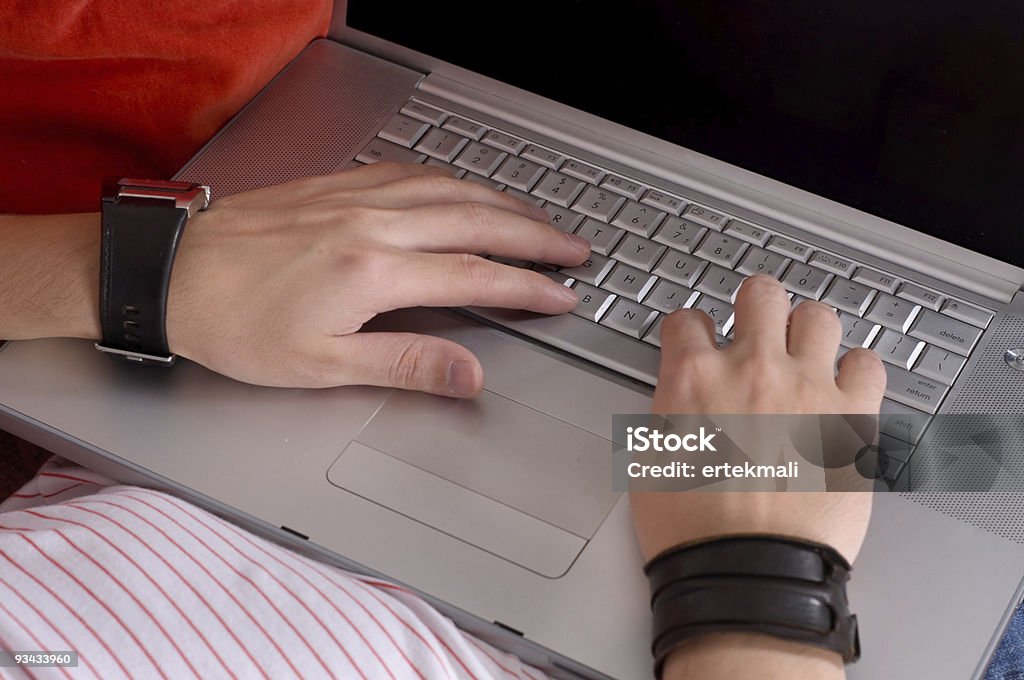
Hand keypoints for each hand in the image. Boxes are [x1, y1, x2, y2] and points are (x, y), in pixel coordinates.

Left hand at [165, 162, 589, 392]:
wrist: (170, 275)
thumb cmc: (234, 324)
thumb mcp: (321, 366)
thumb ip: (404, 366)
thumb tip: (468, 377)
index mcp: (373, 271)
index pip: (476, 277)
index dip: (527, 288)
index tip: (562, 296)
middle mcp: (372, 223)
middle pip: (477, 221)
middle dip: (535, 236)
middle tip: (574, 248)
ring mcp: (354, 197)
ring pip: (449, 189)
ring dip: (501, 202)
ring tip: (535, 219)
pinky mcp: (335, 186)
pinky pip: (410, 172)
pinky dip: (451, 180)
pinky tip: (459, 188)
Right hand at [631, 274, 885, 562]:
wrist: (745, 574)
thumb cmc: (694, 531)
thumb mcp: (650, 462)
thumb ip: (668, 413)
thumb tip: (679, 400)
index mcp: (692, 379)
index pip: (688, 321)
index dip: (692, 329)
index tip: (698, 340)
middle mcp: (750, 370)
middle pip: (761, 294)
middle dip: (756, 306)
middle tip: (757, 325)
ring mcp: (806, 390)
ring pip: (818, 317)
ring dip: (808, 331)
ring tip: (806, 352)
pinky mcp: (852, 419)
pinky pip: (868, 365)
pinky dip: (857, 370)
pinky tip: (845, 385)